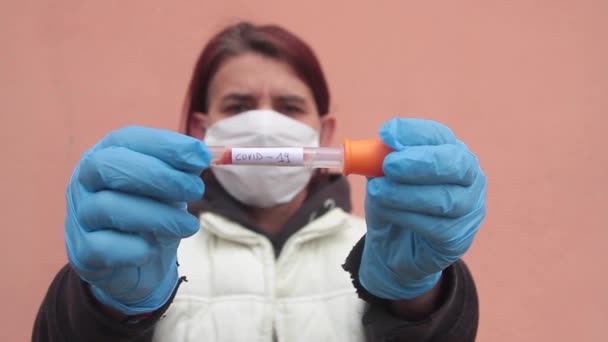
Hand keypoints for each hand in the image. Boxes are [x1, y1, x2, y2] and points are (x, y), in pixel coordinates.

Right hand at [65, 126, 209, 313]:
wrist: (139, 265)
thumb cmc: (154, 212)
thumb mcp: (171, 186)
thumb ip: (183, 169)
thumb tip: (201, 155)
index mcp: (106, 155)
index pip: (127, 139)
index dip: (165, 145)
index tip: (201, 157)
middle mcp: (84, 181)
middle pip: (108, 166)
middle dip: (159, 176)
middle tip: (196, 189)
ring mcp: (79, 216)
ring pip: (109, 207)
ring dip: (159, 216)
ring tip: (188, 225)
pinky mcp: (82, 251)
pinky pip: (105, 247)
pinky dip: (136, 247)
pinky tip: (153, 248)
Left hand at [360, 118, 486, 298]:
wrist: (393, 247)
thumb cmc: (392, 202)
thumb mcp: (381, 177)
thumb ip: (379, 161)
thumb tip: (372, 150)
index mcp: (450, 152)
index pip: (439, 135)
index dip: (413, 133)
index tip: (386, 134)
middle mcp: (469, 178)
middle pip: (456, 164)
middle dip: (420, 162)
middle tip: (389, 165)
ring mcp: (470, 209)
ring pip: (445, 199)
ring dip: (406, 193)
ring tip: (377, 191)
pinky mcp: (459, 239)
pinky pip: (437, 227)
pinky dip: (407, 217)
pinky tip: (388, 212)